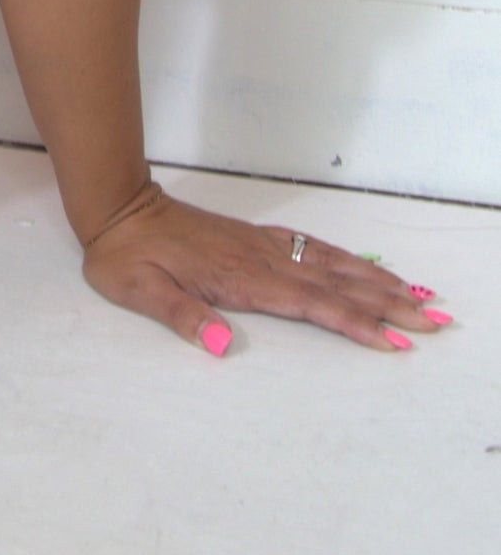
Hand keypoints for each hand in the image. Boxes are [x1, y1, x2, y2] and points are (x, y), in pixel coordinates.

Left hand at [81, 180, 450, 355]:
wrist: (118, 210)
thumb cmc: (126, 256)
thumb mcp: (140, 291)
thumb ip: (181, 317)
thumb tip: (221, 344)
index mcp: (240, 279)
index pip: (311, 304)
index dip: (355, 323)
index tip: (394, 340)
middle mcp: (260, 261)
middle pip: (336, 284)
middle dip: (387, 304)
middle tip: (434, 320)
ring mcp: (260, 247)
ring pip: (330, 264)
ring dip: (375, 280)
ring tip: (417, 295)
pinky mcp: (255, 239)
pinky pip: (311, 248)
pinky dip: (345, 258)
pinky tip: (365, 267)